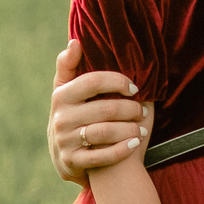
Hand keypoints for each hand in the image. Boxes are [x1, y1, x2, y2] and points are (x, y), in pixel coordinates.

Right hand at [48, 38, 150, 184]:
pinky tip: (135, 143)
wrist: (64, 155)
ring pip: (106, 132)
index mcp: (61, 95)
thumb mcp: (67, 90)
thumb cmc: (76, 113)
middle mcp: (61, 118)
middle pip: (105, 108)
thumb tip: (76, 42)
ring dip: (130, 129)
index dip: (118, 82)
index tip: (134, 87)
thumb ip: (71, 66)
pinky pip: (103, 156)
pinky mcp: (72, 161)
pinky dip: (123, 149)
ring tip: (142, 128)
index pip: (93, 81)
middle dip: (130, 109)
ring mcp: (65, 141)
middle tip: (142, 111)